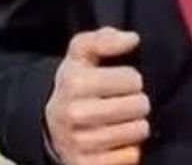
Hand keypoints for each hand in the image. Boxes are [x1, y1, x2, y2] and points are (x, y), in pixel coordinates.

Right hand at [45, 28, 149, 164]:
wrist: (52, 125)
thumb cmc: (76, 83)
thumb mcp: (81, 54)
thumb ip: (104, 38)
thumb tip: (132, 39)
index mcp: (74, 82)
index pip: (132, 79)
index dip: (132, 78)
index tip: (122, 82)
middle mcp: (74, 113)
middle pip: (139, 105)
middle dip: (138, 102)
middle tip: (125, 102)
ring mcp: (79, 142)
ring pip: (138, 131)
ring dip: (136, 125)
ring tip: (123, 121)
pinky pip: (131, 156)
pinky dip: (130, 149)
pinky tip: (117, 141)